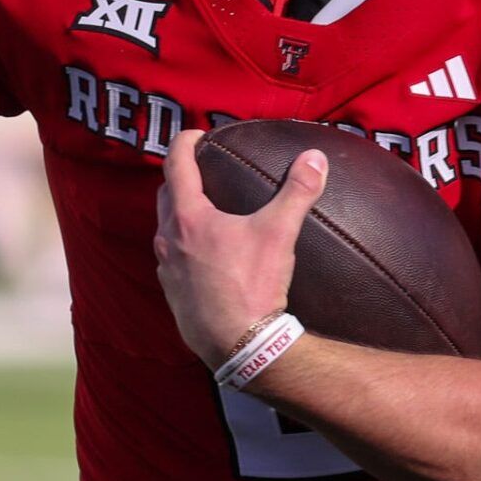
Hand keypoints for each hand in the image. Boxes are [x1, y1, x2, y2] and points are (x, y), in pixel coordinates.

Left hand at [153, 129, 327, 368]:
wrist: (239, 346)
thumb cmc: (252, 286)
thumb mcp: (279, 234)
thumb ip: (297, 192)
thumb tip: (315, 158)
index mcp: (189, 217)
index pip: (176, 164)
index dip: (185, 143)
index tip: (197, 134)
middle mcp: (169, 240)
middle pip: (165, 195)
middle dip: (180, 176)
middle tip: (200, 168)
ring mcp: (167, 269)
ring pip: (165, 229)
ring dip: (179, 213)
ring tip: (203, 210)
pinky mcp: (172, 294)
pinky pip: (172, 260)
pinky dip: (184, 247)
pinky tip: (205, 255)